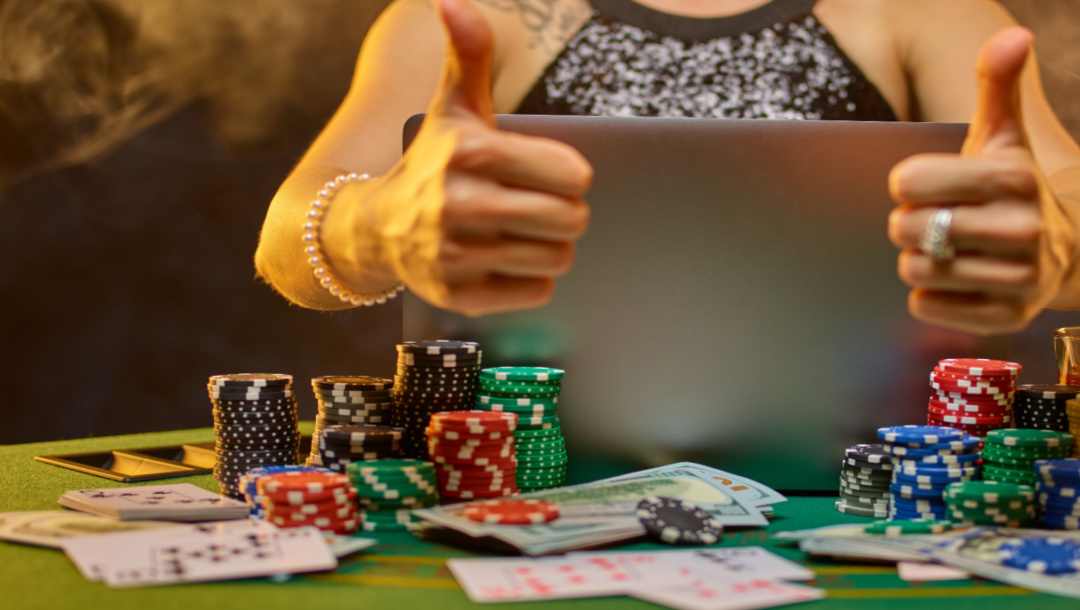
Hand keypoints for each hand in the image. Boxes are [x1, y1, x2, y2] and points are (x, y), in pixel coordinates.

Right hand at [369, 0, 591, 315]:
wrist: (375, 228)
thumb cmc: (432, 162)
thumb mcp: (452, 107)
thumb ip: (467, 53)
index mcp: (474, 152)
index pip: (575, 176)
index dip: (570, 176)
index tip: (548, 174)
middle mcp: (463, 204)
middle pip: (572, 220)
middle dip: (565, 214)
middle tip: (540, 207)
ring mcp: (459, 255)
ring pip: (558, 259)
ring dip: (551, 247)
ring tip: (523, 234)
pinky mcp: (459, 296)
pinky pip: (536, 293)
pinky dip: (530, 281)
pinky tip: (504, 262)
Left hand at [887, 27, 1074, 334]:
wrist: (1061, 248)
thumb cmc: (1008, 188)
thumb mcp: (1002, 135)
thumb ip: (998, 85)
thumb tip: (1012, 36)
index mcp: (1012, 178)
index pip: (906, 181)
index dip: (908, 184)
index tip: (931, 186)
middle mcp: (1023, 229)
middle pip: (904, 228)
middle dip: (910, 223)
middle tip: (940, 220)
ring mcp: (1017, 278)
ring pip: (913, 268)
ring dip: (919, 258)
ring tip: (952, 249)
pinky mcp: (1003, 317)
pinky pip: (923, 305)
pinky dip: (929, 294)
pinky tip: (958, 279)